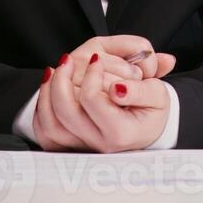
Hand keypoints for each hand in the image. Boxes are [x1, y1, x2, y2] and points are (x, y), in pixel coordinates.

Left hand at [32, 35, 175, 152]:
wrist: (148, 128)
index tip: (99, 58)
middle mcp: (97, 142)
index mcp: (120, 132)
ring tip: (58, 68)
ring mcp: (81, 144)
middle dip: (64, 78)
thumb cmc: (152, 110)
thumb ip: (141, 90)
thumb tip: (118, 88)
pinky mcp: (70, 142)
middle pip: (65, 110)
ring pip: (50, 121)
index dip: (93, 74)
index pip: (92, 99)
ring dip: (49, 89)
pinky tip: (51, 85)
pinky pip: (45, 128)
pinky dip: (43, 104)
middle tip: (71, 59)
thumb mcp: (159, 96)